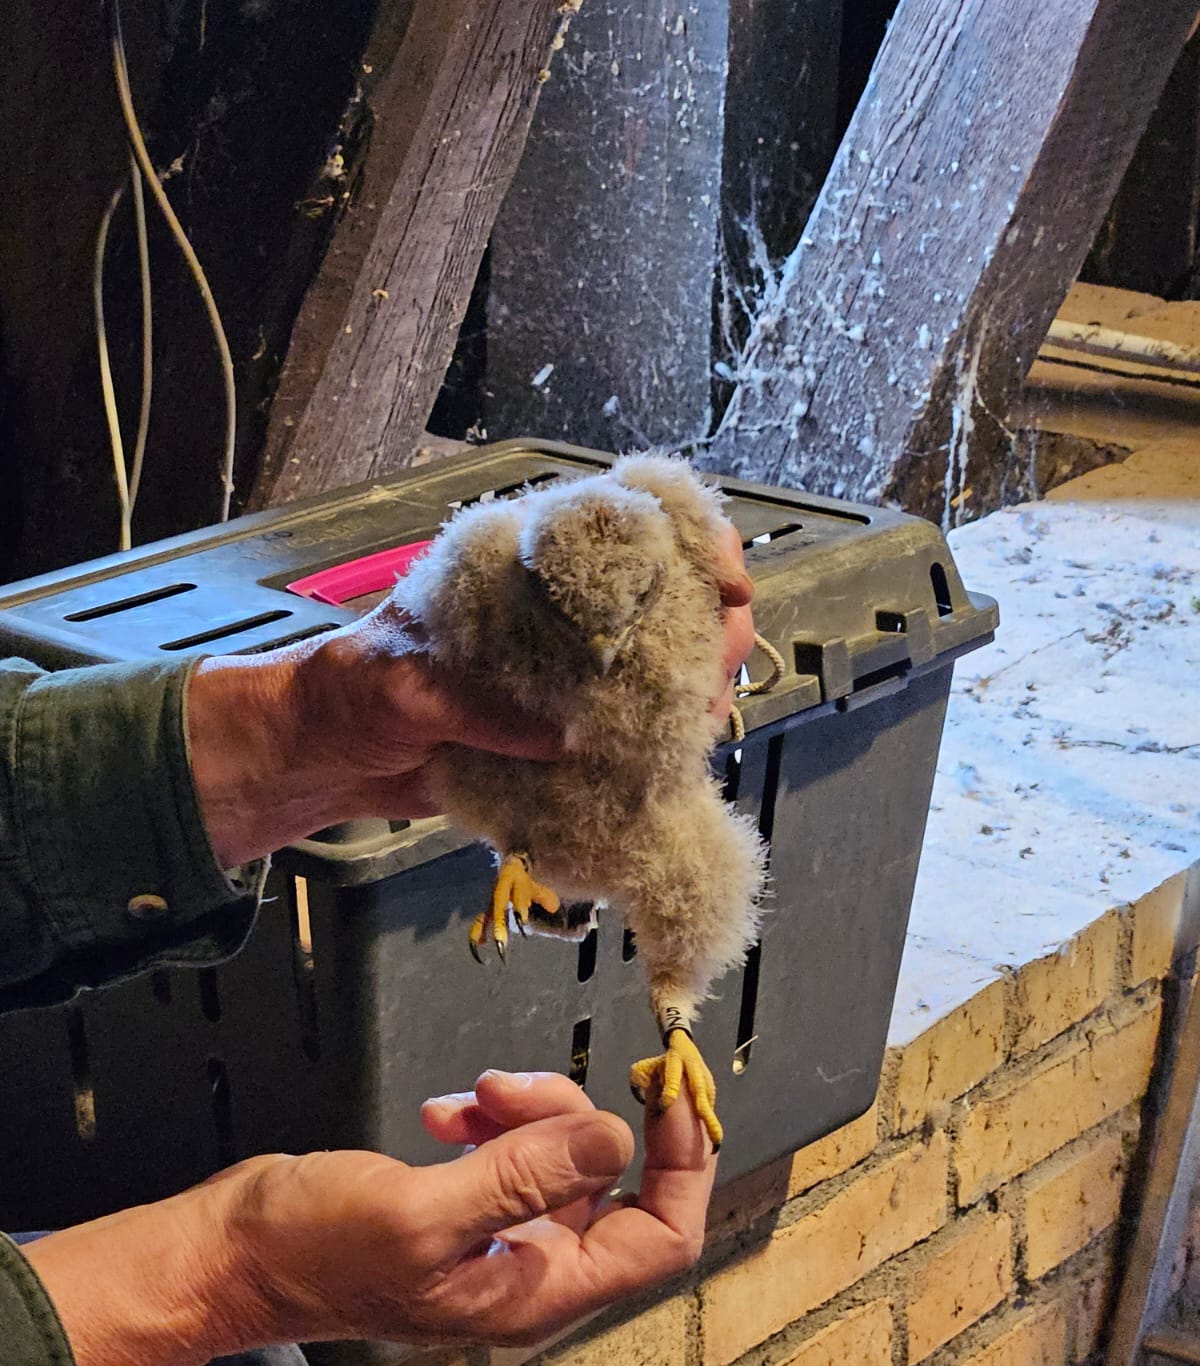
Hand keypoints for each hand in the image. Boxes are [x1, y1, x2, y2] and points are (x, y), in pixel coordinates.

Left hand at [187, 517, 754, 868]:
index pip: (623, 527)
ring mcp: (562, 678)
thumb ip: (474, 702)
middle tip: (716, 671)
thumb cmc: (346, 689)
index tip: (725, 579)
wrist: (320, 756)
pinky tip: (669, 765)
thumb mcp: (400, 682)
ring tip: (699, 724)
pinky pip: (625, 738)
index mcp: (520, 569)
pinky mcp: (558, 737)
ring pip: (658, 672)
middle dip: (710, 628)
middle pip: (665, 602)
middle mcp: (555, 617)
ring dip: (692, 694)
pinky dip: (653, 751)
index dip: (689, 541)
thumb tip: (561, 736)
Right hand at [224, 1070, 713, 1348]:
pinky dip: (490, 1119)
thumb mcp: (422, 1214)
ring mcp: (500, 1239)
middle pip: (611, 1181)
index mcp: (539, 1292)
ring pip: (560, 1155)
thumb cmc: (315, 1254)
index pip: (662, 1238)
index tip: (670, 1090)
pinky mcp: (467, 1206)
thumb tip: (616, 1138)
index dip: (683, 1165)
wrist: (235, 1256)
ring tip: (470, 1096)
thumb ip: (522, 1178)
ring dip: (526, 1110)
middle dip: (572, 1118)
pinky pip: (512, 1149)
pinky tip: (446, 1114)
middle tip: (509, 1086)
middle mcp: (533, 1271)